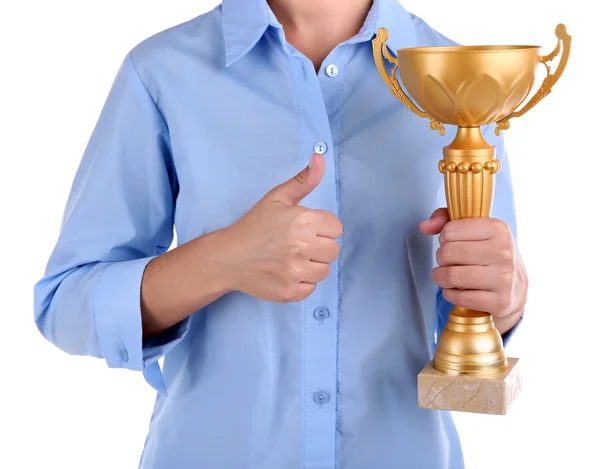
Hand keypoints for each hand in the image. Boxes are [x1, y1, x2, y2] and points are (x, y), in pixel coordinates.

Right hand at [224, 154, 341, 302]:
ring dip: (312, 265)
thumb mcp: (277, 198)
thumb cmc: (254, 227)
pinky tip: (287, 272)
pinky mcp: (290, 292)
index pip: (336, 227)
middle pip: (333, 250)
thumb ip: (304, 180)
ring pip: (324, 270)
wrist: (229, 257)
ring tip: (292, 258)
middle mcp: (301, 247)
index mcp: (302, 221)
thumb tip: (320, 158)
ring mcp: (295, 272)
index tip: (305, 229)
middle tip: (298, 244)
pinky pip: (312, 288)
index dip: (321, 227)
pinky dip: (302, 282)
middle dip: (319, 246)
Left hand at [419, 208, 526, 330]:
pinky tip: (456, 290)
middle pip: (448, 253)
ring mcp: (504, 278)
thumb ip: (445, 219)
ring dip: (441, 278)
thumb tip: (424, 226)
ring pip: (451, 276)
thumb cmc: (489, 254)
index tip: (453, 243)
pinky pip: (460, 297)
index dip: (444, 238)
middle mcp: (503, 251)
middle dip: (441, 259)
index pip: (450, 230)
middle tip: (448, 262)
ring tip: (446, 276)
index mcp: (497, 229)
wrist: (517, 287)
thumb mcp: (473, 229)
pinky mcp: (500, 301)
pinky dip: (450, 294)